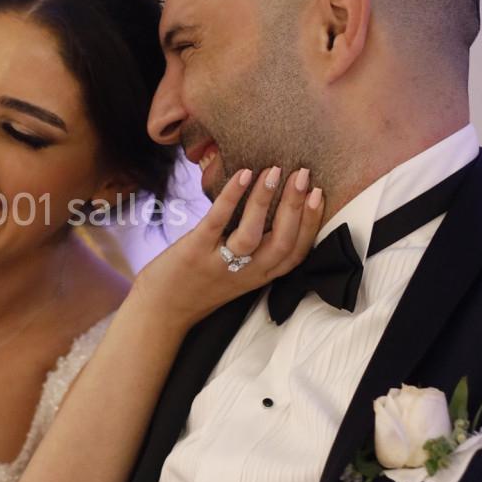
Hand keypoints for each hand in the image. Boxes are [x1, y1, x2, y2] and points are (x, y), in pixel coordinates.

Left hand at [132, 167, 323, 328]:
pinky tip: (243, 174)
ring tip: (275, 170)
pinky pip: (217, 221)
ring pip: (251, 233)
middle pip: (281, 241)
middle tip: (304, 174)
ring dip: (265, 200)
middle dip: (296, 206)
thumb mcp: (237, 274)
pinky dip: (232, 197)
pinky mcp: (195, 251)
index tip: (319, 194)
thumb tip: (270, 207)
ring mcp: (220, 263)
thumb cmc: (200, 285)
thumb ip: (256, 251)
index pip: (296, 252)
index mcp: (260, 277)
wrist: (161, 310)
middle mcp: (245, 273)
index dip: (311, 223)